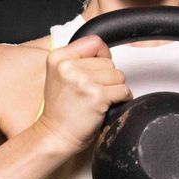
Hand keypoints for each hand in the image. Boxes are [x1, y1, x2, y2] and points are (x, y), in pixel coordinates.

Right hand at [33, 35, 131, 153]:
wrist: (55, 136)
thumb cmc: (60, 110)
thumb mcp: (59, 75)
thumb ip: (78, 59)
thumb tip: (105, 51)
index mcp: (58, 57)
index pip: (94, 42)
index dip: (101, 56)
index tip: (96, 71)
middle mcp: (68, 67)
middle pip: (108, 62)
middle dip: (107, 78)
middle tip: (91, 92)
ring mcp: (83, 81)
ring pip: (118, 75)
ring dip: (114, 89)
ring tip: (97, 100)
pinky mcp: (97, 96)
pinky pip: (123, 90)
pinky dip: (121, 99)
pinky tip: (106, 106)